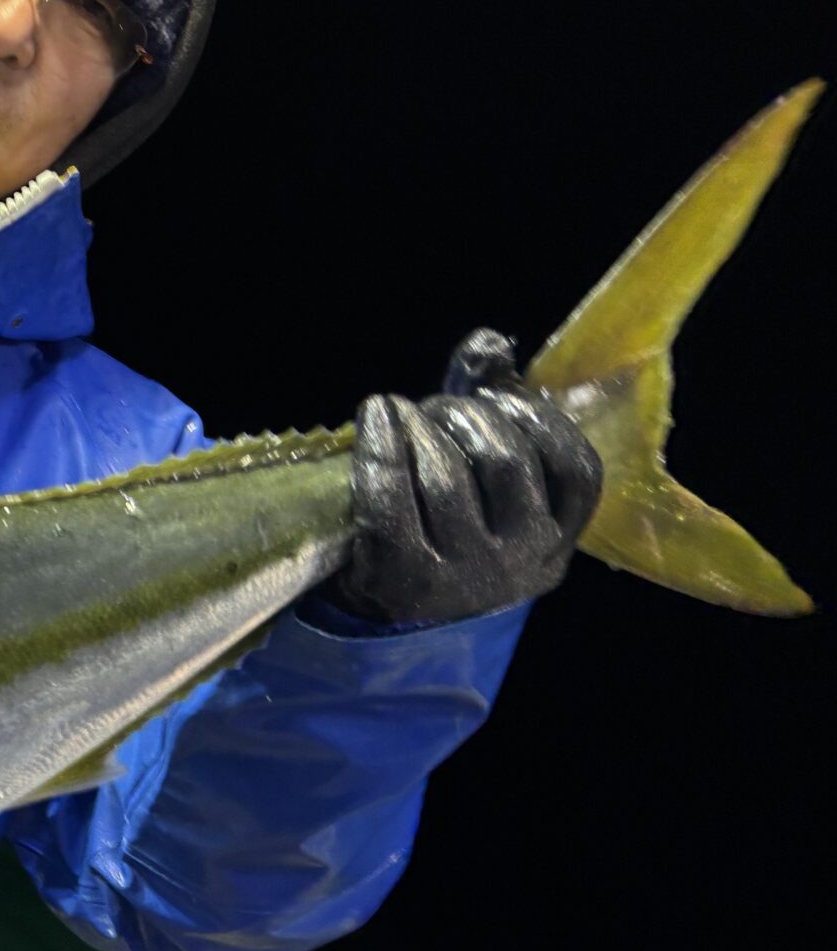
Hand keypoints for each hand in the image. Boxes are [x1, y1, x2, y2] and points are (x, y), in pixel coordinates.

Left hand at [321, 329, 603, 625]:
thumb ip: (493, 404)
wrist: (385, 608)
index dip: (536, 416)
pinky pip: (390, 498)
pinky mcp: (400, 579)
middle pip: (505, 460)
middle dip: (465, 413)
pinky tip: (375, 415)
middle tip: (433, 407)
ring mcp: (461, 576)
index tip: (496, 395)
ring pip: (446, 476)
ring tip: (399, 413)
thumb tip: (488, 342)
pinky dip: (380, 446)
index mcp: (557, 539)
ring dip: (419, 425)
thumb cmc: (444, 525)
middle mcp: (520, 562)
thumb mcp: (482, 474)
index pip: (576, 468)